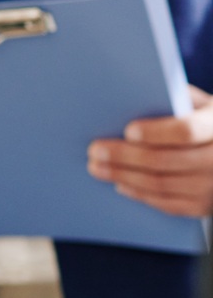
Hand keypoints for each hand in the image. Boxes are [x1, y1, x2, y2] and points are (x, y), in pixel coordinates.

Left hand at [87, 86, 212, 216]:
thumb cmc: (211, 123)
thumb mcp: (204, 106)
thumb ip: (178, 97)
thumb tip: (134, 90)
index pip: (187, 131)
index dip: (156, 132)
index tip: (128, 130)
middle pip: (164, 161)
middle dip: (124, 156)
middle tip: (95, 150)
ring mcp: (212, 187)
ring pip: (160, 184)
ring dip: (122, 176)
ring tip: (97, 167)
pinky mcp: (203, 207)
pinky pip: (165, 203)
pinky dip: (139, 193)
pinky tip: (120, 183)